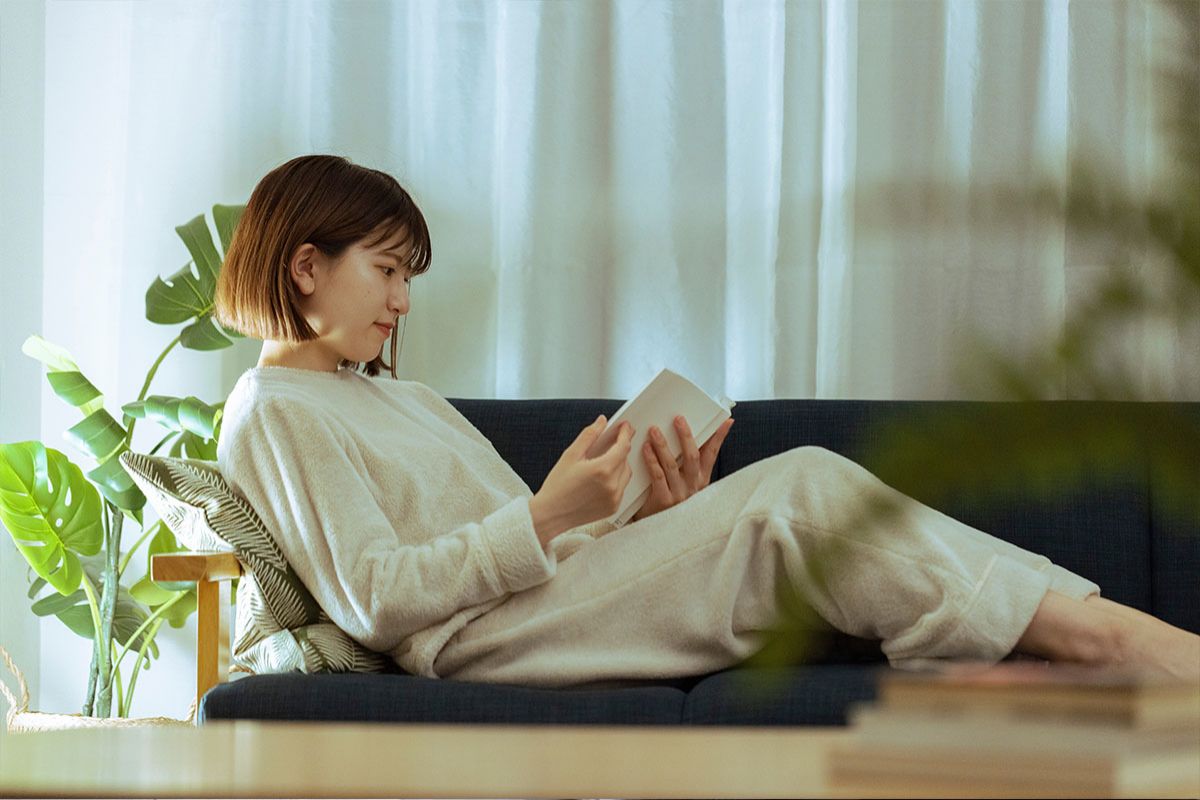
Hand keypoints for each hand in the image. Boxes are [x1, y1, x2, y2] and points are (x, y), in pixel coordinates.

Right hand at [529, 415, 634, 545]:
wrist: (550, 515)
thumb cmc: (557, 485)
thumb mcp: (570, 455)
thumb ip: (589, 435)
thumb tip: (602, 421)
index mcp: (602, 469)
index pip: (623, 446)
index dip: (625, 434)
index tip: (625, 427)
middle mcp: (612, 485)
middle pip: (625, 459)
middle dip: (620, 448)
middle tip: (611, 442)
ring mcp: (614, 498)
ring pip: (626, 473)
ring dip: (619, 464)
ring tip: (603, 461)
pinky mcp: (613, 507)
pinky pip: (621, 487)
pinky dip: (616, 479)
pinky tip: (601, 478)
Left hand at [631, 415, 733, 521]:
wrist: (658, 529)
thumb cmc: (671, 500)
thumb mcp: (686, 483)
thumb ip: (689, 463)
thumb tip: (693, 438)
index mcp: (701, 479)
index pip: (712, 454)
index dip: (719, 437)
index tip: (725, 421)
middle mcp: (693, 486)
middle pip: (692, 457)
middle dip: (686, 436)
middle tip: (678, 419)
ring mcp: (679, 494)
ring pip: (672, 465)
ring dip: (663, 445)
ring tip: (654, 430)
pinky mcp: (664, 500)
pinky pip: (658, 476)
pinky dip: (652, 461)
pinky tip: (645, 449)